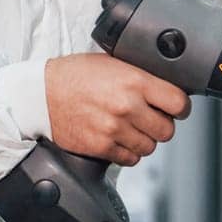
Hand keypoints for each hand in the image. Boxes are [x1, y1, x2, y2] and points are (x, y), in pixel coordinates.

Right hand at [45, 53, 191, 165]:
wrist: (40, 94)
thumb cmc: (74, 75)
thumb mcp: (113, 62)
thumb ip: (141, 75)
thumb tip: (167, 85)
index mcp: (135, 81)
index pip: (179, 103)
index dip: (181, 108)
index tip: (177, 109)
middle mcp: (127, 106)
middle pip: (167, 130)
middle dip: (162, 125)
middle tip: (151, 119)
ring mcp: (114, 129)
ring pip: (150, 147)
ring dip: (144, 140)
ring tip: (132, 129)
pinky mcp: (101, 147)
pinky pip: (130, 159)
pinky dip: (128, 153)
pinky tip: (119, 140)